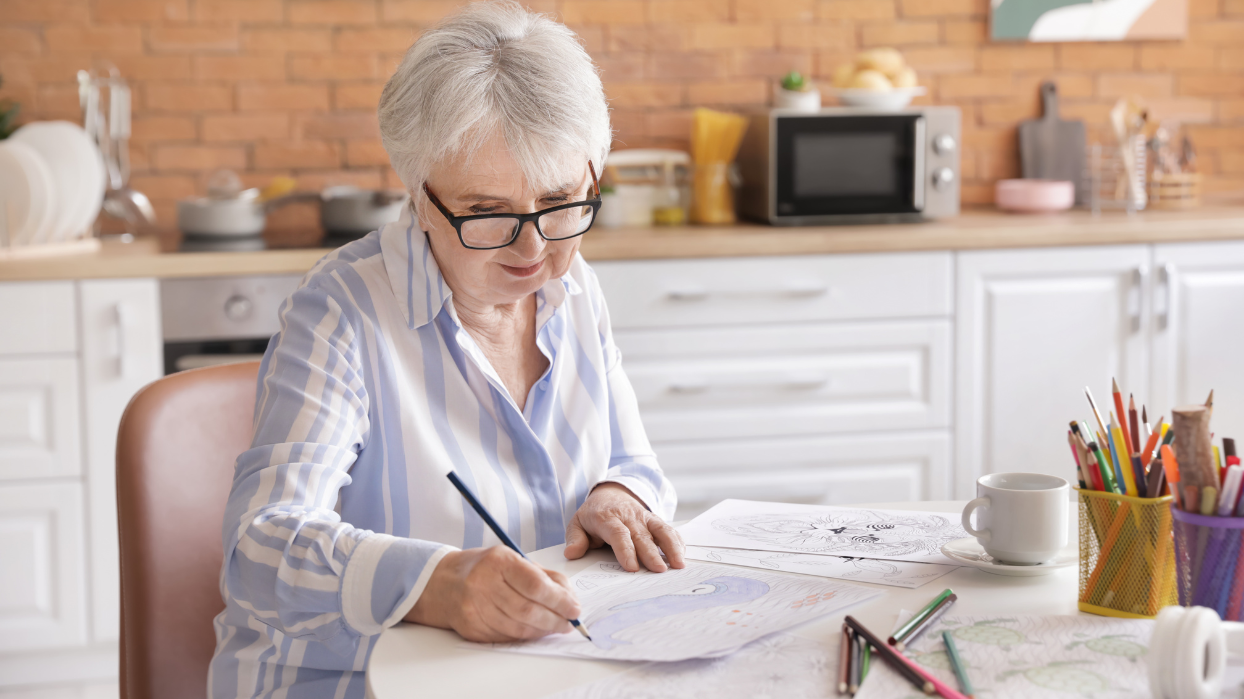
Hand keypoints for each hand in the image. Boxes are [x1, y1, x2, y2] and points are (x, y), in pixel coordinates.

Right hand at [404, 547, 580, 642]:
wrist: (442, 583)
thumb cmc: (484, 568)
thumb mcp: (512, 559)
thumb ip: (543, 575)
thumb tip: (570, 598)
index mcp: (498, 561)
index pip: (536, 585)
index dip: (560, 600)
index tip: (574, 608)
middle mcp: (483, 583)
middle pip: (528, 610)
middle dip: (554, 619)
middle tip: (568, 623)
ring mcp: (474, 607)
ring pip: (517, 627)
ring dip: (542, 631)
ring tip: (555, 627)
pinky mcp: (470, 627)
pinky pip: (505, 636)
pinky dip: (525, 636)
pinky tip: (534, 631)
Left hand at [563, 482, 684, 572]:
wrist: (609, 493)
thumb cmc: (593, 515)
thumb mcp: (577, 523)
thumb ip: (575, 539)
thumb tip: (572, 554)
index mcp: (607, 518)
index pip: (619, 534)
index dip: (626, 550)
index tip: (632, 568)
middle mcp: (628, 516)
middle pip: (642, 536)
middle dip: (651, 554)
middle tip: (660, 571)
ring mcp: (644, 517)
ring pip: (660, 530)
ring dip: (671, 547)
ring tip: (679, 564)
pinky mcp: (654, 519)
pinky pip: (668, 529)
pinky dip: (677, 541)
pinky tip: (682, 556)